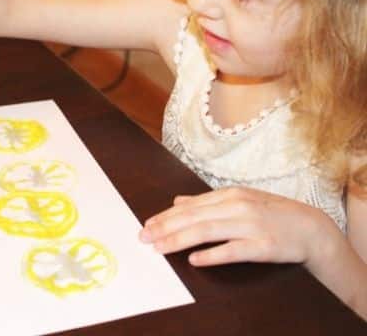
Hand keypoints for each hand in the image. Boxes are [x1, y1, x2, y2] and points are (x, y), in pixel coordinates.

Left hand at [139, 187, 340, 267]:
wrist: (311, 228)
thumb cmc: (271, 214)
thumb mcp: (239, 201)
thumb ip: (207, 202)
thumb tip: (178, 201)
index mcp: (230, 195)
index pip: (190, 206)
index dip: (166, 216)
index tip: (146, 224)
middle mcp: (237, 206)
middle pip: (194, 217)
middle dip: (165, 227)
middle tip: (144, 237)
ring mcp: (251, 225)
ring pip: (208, 231)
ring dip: (180, 239)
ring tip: (159, 247)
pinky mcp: (263, 245)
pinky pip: (234, 250)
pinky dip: (213, 255)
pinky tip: (195, 260)